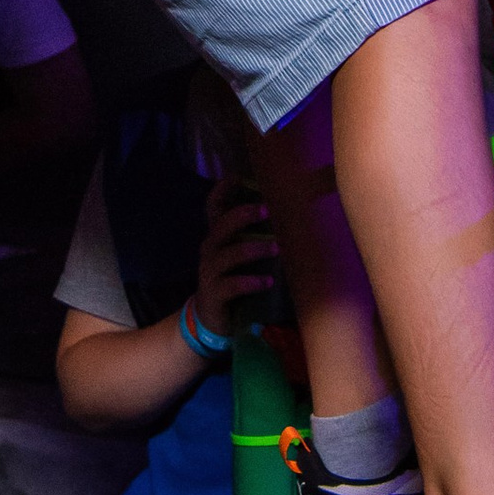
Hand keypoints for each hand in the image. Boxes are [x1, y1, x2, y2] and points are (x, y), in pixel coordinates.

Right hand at [191, 182, 277, 341]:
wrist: (210, 318)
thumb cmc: (230, 280)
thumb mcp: (236, 256)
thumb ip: (251, 238)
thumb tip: (284, 217)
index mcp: (215, 238)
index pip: (213, 209)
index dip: (221, 191)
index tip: (236, 176)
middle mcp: (209, 250)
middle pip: (221, 226)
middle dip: (242, 215)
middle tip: (266, 209)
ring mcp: (210, 272)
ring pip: (229, 255)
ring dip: (253, 249)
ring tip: (276, 248)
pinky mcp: (215, 293)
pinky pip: (233, 285)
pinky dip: (251, 281)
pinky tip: (268, 281)